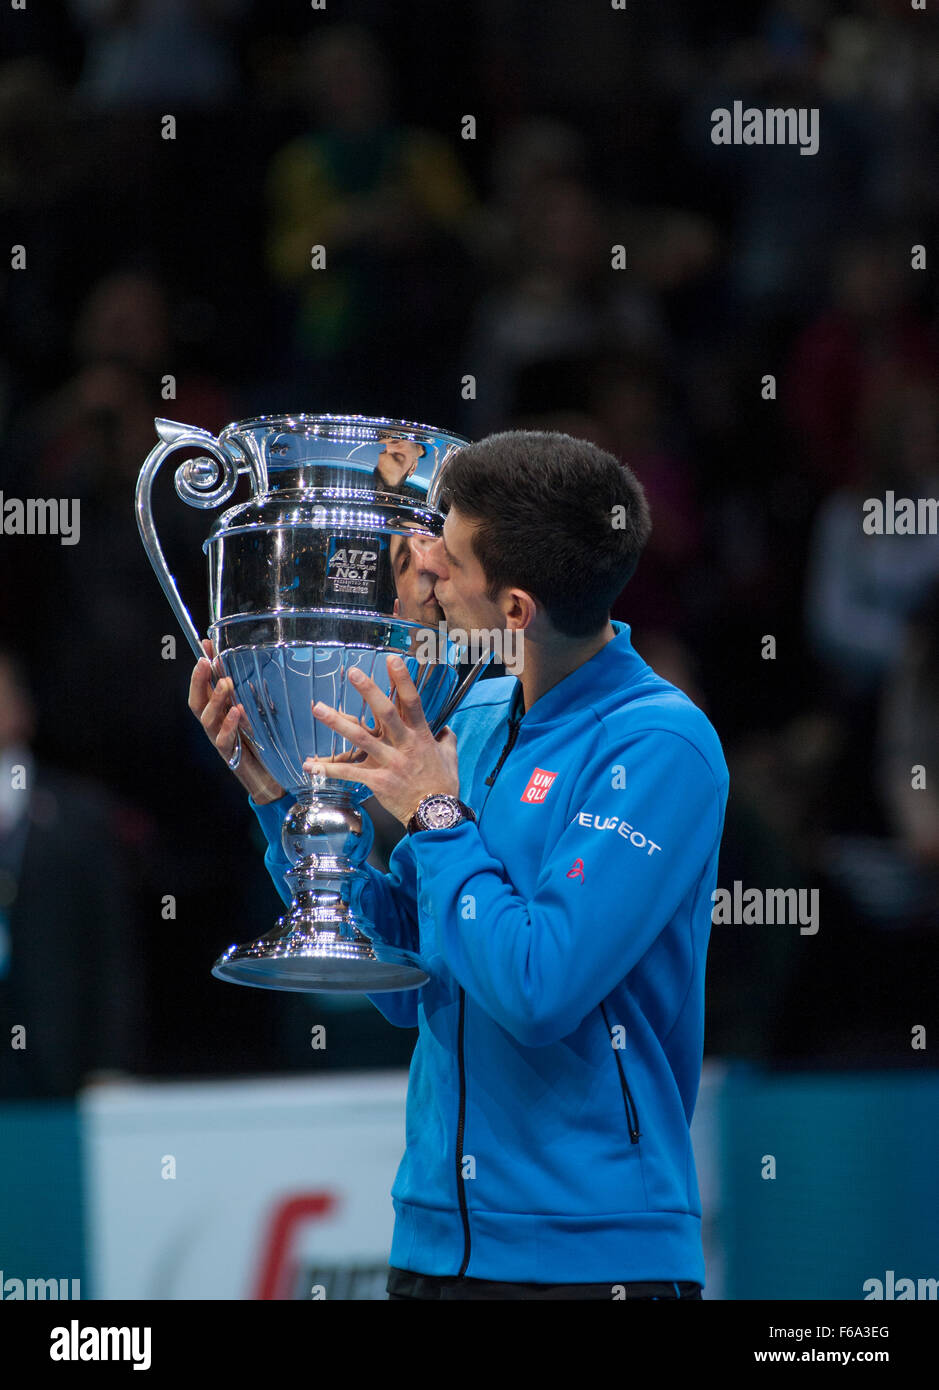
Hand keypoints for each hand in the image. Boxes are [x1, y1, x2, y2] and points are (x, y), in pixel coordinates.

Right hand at [188, 638, 284, 804]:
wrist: (273, 777)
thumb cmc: (265, 744)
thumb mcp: (259, 713)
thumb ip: (251, 693)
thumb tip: (250, 664)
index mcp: (220, 713)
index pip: (204, 687)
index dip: (202, 667)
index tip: (205, 645)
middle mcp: (216, 726)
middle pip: (197, 701)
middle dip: (199, 681)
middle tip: (205, 662)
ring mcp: (222, 741)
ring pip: (207, 719)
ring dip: (215, 699)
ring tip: (226, 684)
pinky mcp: (232, 756)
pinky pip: (225, 740)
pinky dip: (230, 725)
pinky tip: (237, 711)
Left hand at [305, 656, 459, 825]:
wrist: (437, 815)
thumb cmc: (444, 785)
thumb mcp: (451, 757)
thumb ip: (447, 739)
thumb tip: (446, 729)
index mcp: (421, 736)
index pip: (412, 702)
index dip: (403, 681)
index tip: (392, 660)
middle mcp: (404, 745)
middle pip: (385, 713)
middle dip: (369, 692)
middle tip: (353, 673)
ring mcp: (389, 762)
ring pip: (361, 738)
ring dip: (338, 723)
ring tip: (319, 708)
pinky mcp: (377, 780)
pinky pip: (350, 773)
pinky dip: (328, 770)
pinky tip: (310, 765)